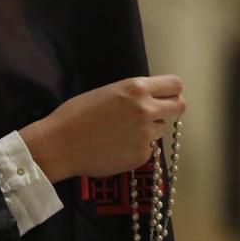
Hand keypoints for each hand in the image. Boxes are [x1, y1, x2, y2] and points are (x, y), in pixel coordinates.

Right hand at [21, 75, 185, 181]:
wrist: (60, 144)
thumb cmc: (77, 114)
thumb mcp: (109, 92)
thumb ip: (134, 94)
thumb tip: (152, 98)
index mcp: (137, 89)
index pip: (175, 85)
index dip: (171, 91)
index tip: (166, 96)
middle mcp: (146, 110)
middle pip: (179, 107)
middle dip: (171, 109)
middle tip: (157, 114)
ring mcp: (146, 135)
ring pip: (161, 129)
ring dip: (149, 130)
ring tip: (123, 133)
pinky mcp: (142, 156)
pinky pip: (148, 148)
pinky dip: (137, 148)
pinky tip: (117, 147)